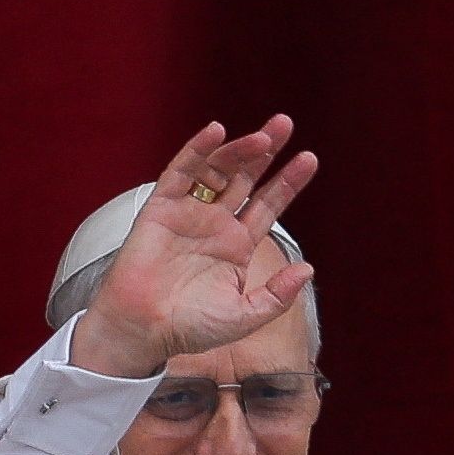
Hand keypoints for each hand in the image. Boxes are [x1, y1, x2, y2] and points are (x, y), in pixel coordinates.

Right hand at [70, 117, 318, 376]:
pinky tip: (216, 132)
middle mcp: (215, 223)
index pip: (268, 204)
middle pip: (246, 177)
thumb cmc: (192, 327)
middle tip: (285, 124)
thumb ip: (277, 295)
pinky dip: (197, 150)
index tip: (309, 159)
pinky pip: (180, 172)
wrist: (144, 331)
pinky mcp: (160, 208)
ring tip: (263, 137)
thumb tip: (308, 268)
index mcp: (238, 244)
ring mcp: (189, 213)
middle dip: (266, 152)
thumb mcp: (245, 315)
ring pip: (217, 170)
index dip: (288, 182)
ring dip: (239, 150)